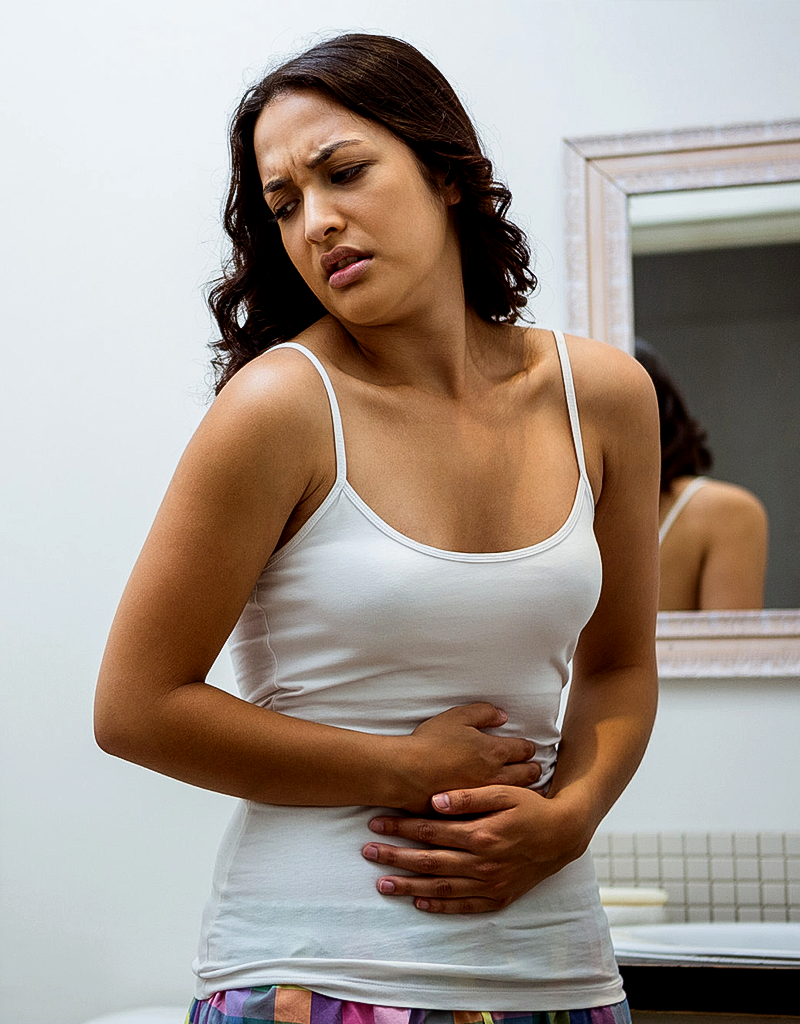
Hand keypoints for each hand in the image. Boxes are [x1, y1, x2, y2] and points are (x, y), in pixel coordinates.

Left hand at [361, 785, 588, 912]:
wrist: (563, 835)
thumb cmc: (531, 808)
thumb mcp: (505, 793)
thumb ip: (469, 796)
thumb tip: (434, 799)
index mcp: (481, 835)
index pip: (431, 831)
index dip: (402, 827)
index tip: (377, 823)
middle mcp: (482, 864)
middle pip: (429, 862)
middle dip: (395, 857)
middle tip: (367, 852)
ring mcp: (489, 884)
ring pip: (440, 888)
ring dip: (408, 885)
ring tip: (382, 883)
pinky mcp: (498, 897)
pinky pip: (463, 906)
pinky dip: (439, 907)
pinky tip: (418, 902)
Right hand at [394, 704, 539, 811]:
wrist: (405, 774)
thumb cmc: (429, 743)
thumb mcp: (457, 717)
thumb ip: (483, 712)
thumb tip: (503, 716)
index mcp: (494, 751)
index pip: (525, 749)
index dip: (528, 748)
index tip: (527, 749)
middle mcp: (495, 776)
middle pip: (528, 775)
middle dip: (533, 769)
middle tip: (534, 768)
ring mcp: (485, 798)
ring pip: (517, 796)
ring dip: (525, 790)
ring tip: (526, 788)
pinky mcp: (473, 813)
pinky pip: (498, 811)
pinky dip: (504, 807)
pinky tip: (503, 806)